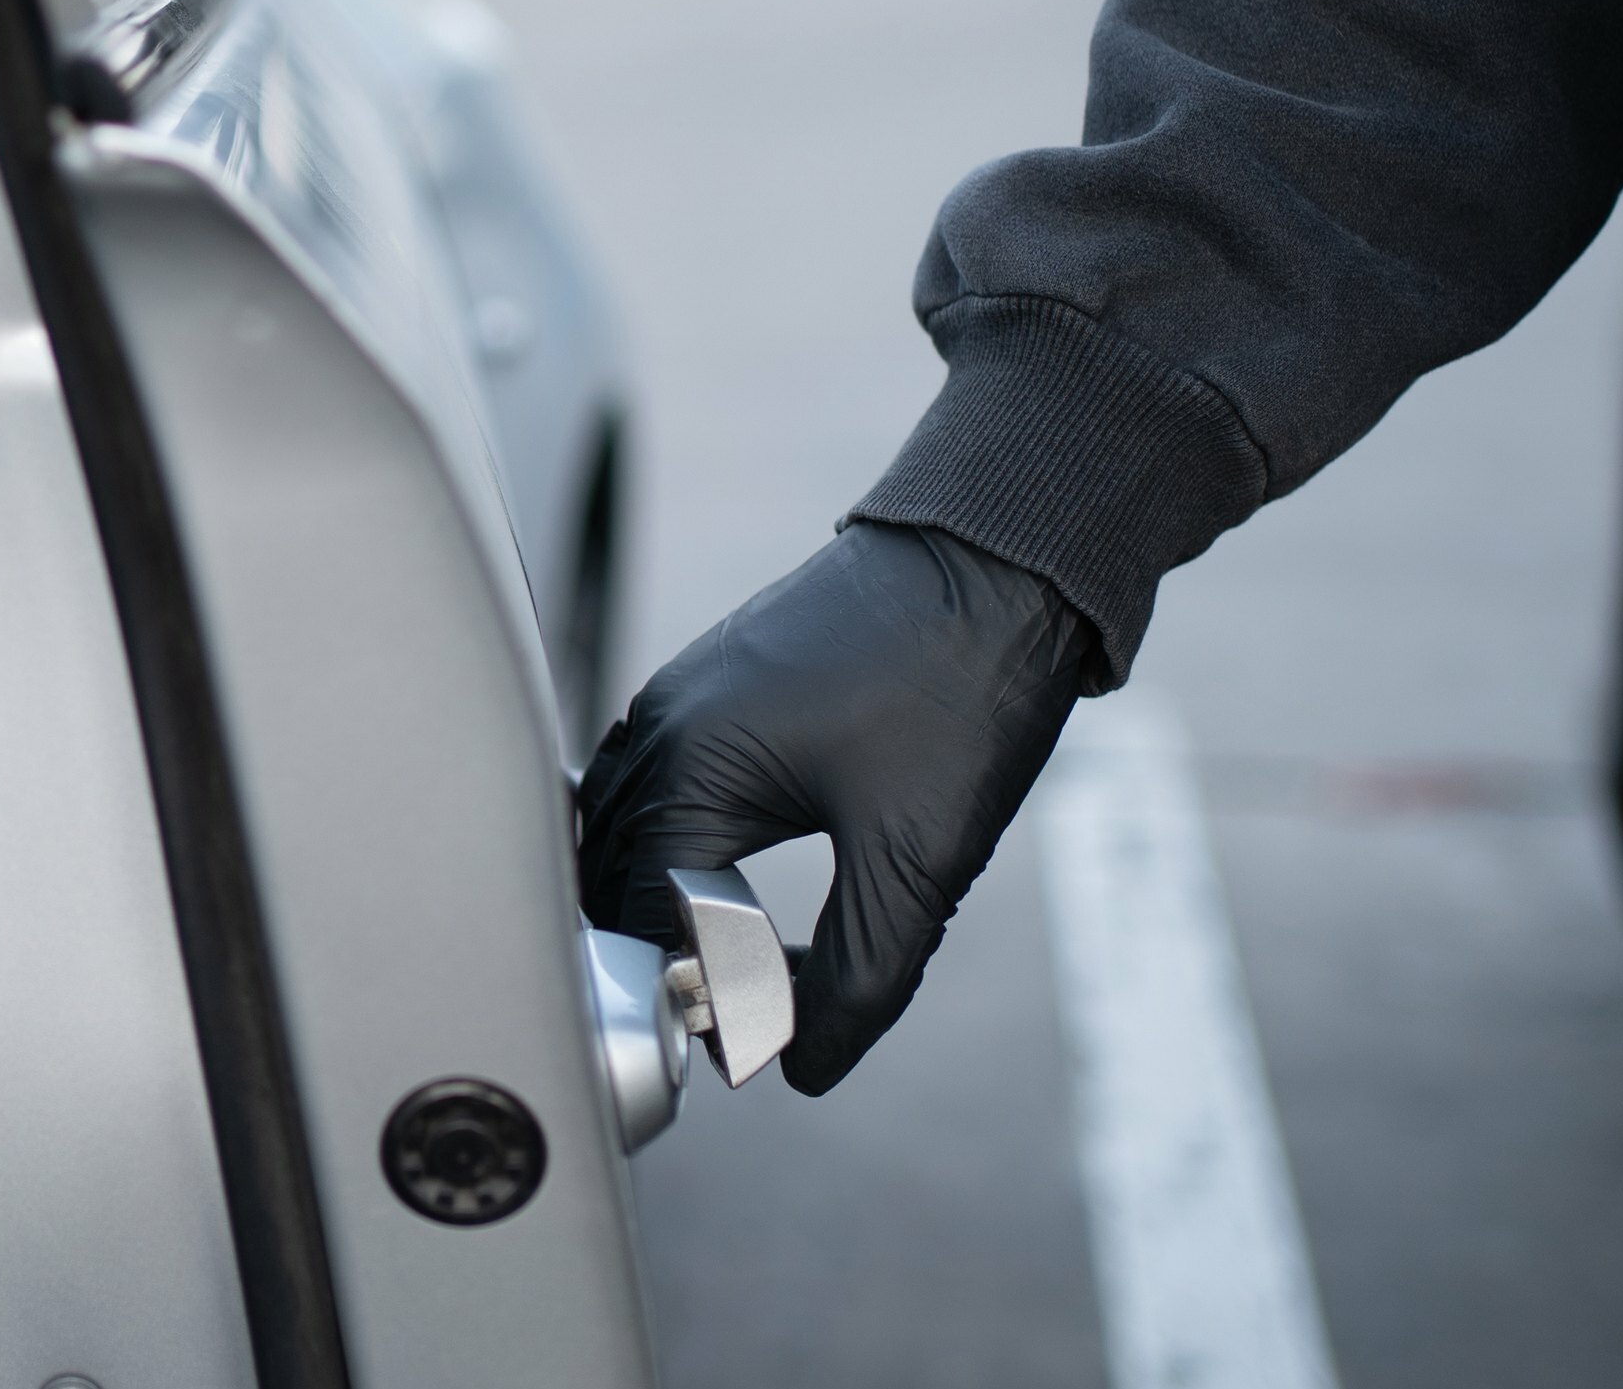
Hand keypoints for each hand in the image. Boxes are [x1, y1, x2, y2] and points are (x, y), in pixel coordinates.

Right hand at [576, 521, 1090, 1093]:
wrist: (1004, 557)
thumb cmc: (961, 690)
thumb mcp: (919, 861)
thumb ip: (855, 980)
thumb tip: (795, 1066)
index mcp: (691, 766)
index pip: (647, 922)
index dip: (705, 994)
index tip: (777, 1030)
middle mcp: (664, 724)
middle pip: (618, 879)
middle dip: (673, 954)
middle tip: (756, 1007)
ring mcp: (685, 695)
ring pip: (632, 832)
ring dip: (673, 903)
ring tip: (750, 960)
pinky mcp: (718, 684)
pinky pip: (662, 787)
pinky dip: (683, 851)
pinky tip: (738, 885)